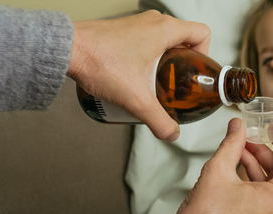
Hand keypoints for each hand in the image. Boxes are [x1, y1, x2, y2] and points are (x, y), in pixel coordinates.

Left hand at [67, 11, 210, 140]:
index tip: (195, 75)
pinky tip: (138, 78)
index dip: (205, 56)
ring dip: (167, 62)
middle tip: (178, 86)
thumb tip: (171, 133)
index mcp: (165, 30)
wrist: (67, 50)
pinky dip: (151, 57)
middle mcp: (154, 21)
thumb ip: (159, 120)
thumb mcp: (136, 99)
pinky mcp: (125, 30)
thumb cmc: (99, 62)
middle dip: (186, 64)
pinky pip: (149, 41)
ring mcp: (138, 23)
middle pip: (186, 40)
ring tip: (157, 85)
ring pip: (166, 40)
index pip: (203, 34)